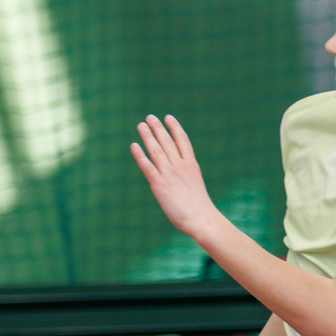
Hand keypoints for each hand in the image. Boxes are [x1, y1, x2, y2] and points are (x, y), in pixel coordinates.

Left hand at [130, 115, 224, 240]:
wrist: (201, 219)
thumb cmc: (200, 210)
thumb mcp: (195, 188)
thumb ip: (186, 180)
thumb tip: (180, 183)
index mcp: (191, 165)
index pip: (182, 141)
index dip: (175, 128)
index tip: (168, 117)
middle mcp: (180, 166)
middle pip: (167, 142)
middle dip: (158, 128)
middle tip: (150, 117)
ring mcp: (169, 174)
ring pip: (156, 150)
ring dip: (148, 136)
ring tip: (141, 125)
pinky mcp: (159, 184)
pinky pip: (147, 166)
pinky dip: (140, 155)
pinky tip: (134, 145)